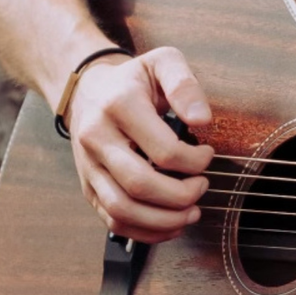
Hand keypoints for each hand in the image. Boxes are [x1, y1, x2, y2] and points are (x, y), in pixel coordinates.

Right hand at [64, 42, 213, 238]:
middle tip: (202, 186)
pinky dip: (145, 231)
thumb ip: (184, 84)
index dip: (195, 161)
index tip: (207, 156)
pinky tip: (169, 224)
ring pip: (123, 210)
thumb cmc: (132, 81)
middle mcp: (96, 138)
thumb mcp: (162, 63)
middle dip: (181, 196)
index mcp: (118, 106)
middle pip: (140, 185)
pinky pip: (113, 221)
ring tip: (190, 212)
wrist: (88, 91)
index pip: (163, 150)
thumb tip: (202, 118)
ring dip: (163, 220)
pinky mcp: (88, 187)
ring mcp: (89, 166)